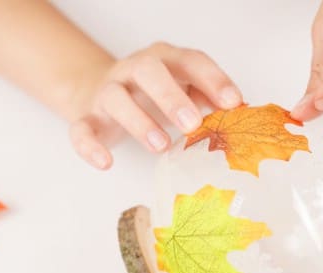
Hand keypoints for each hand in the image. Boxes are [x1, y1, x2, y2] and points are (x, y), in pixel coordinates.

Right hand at [69, 42, 242, 168]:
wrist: (98, 93)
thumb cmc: (151, 95)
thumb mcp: (182, 90)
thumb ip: (207, 98)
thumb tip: (241, 114)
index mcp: (163, 60)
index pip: (189, 60)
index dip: (212, 78)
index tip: (233, 102)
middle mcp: (133, 70)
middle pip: (148, 71)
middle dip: (172, 97)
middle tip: (192, 125)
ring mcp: (107, 92)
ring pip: (116, 99)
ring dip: (139, 121)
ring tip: (161, 146)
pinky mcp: (87, 117)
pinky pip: (80, 130)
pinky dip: (90, 146)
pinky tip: (106, 162)